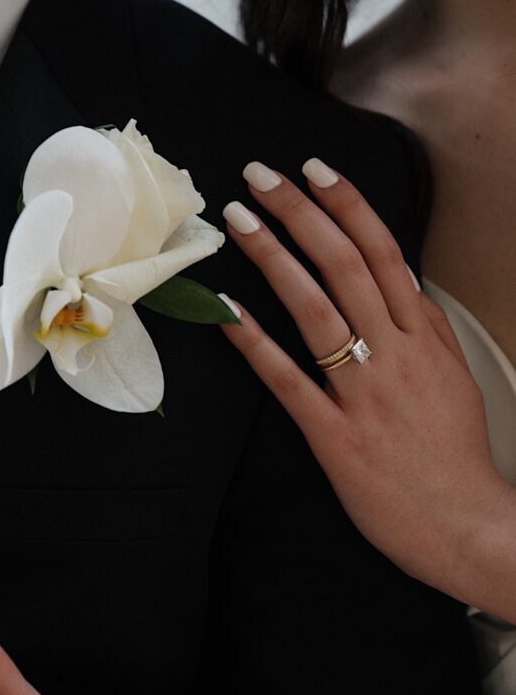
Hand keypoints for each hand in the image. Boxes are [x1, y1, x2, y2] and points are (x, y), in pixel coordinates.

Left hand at [220, 160, 515, 618]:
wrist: (467, 525)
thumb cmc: (456, 453)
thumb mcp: (455, 377)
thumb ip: (424, 329)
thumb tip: (399, 285)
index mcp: (424, 336)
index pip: (384, 252)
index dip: (346, 206)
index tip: (313, 170)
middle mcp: (395, 355)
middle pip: (345, 266)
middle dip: (300, 213)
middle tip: (259, 175)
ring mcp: (364, 394)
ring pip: (317, 310)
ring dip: (275, 259)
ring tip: (239, 221)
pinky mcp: (336, 436)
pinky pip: (290, 381)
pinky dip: (256, 344)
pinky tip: (227, 312)